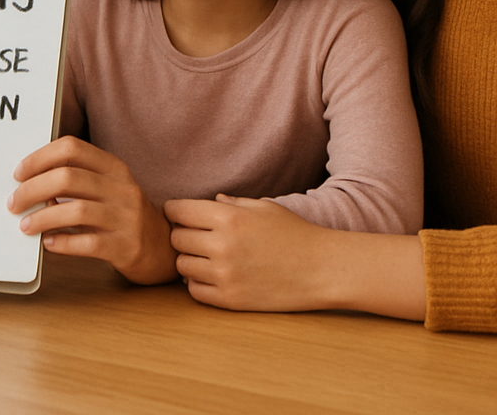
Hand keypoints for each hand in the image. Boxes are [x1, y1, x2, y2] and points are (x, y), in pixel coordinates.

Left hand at [8, 136, 174, 283]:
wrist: (163, 247)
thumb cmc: (121, 214)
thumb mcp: (106, 187)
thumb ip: (76, 180)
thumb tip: (29, 182)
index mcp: (113, 167)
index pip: (72, 148)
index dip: (40, 157)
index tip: (18, 173)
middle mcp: (122, 188)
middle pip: (68, 178)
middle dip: (33, 189)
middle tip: (14, 202)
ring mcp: (126, 218)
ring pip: (76, 210)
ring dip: (43, 217)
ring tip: (25, 225)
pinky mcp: (126, 247)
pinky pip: (88, 243)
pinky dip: (62, 243)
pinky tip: (48, 244)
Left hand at [165, 194, 335, 310]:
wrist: (323, 269)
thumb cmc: (294, 233)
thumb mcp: (263, 208)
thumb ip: (232, 203)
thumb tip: (210, 200)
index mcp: (227, 217)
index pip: (177, 210)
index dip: (176, 210)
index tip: (182, 214)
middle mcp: (221, 245)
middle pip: (176, 238)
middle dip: (182, 234)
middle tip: (196, 235)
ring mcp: (225, 275)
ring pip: (181, 266)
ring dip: (189, 259)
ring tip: (205, 256)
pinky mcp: (231, 300)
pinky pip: (195, 291)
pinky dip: (198, 282)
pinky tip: (213, 275)